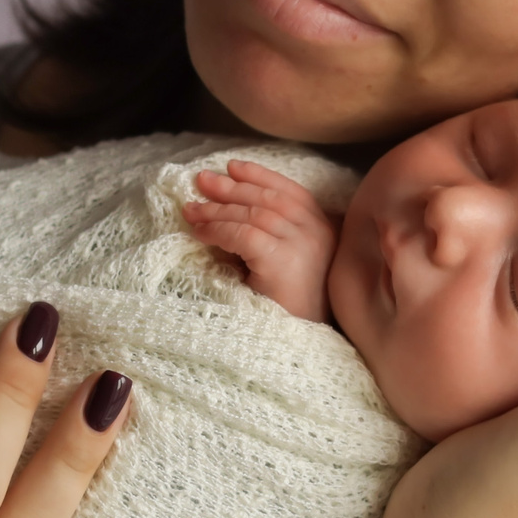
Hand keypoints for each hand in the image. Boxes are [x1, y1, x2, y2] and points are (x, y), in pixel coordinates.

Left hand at [185, 159, 337, 321]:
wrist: (301, 350)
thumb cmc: (292, 313)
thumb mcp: (286, 266)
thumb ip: (270, 238)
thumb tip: (226, 212)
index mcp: (326, 231)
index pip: (292, 192)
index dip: (261, 176)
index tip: (233, 167)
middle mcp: (318, 233)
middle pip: (270, 199)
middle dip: (232, 187)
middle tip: (201, 180)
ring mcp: (304, 246)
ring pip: (253, 214)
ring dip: (218, 209)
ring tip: (191, 209)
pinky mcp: (284, 261)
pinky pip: (244, 234)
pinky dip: (218, 230)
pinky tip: (200, 232)